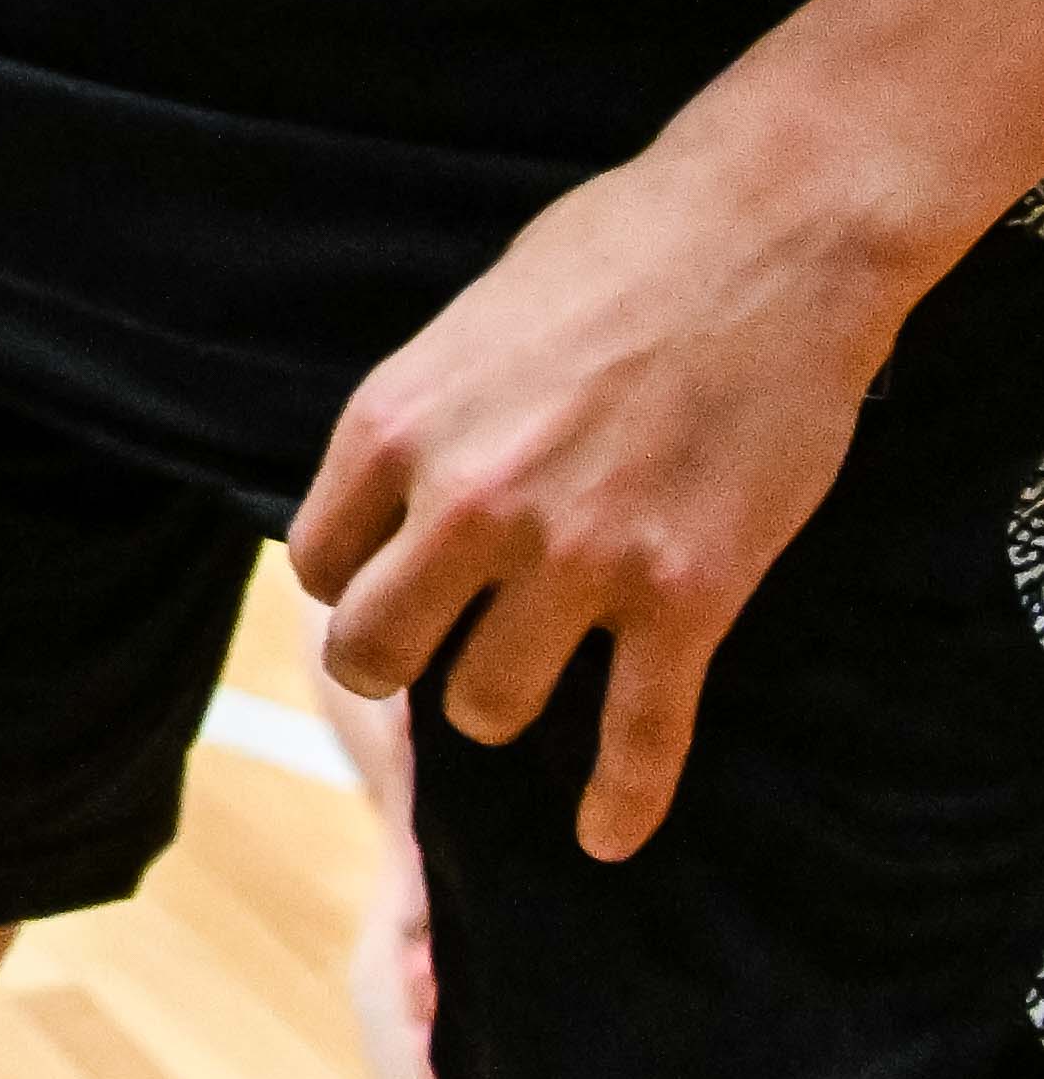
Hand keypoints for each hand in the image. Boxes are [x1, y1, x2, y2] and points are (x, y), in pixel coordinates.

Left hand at [289, 129, 898, 859]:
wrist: (759, 241)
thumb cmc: (607, 261)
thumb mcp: (462, 331)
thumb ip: (420, 428)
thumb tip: (383, 504)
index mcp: (395, 427)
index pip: (319, 567)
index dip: (350, 584)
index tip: (385, 583)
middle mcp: (469, 505)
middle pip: (377, 654)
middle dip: (396, 665)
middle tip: (433, 651)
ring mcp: (580, 559)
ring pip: (490, 705)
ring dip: (501, 700)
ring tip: (528, 672)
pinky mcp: (687, 596)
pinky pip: (641, 736)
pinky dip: (622, 801)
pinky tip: (605, 837)